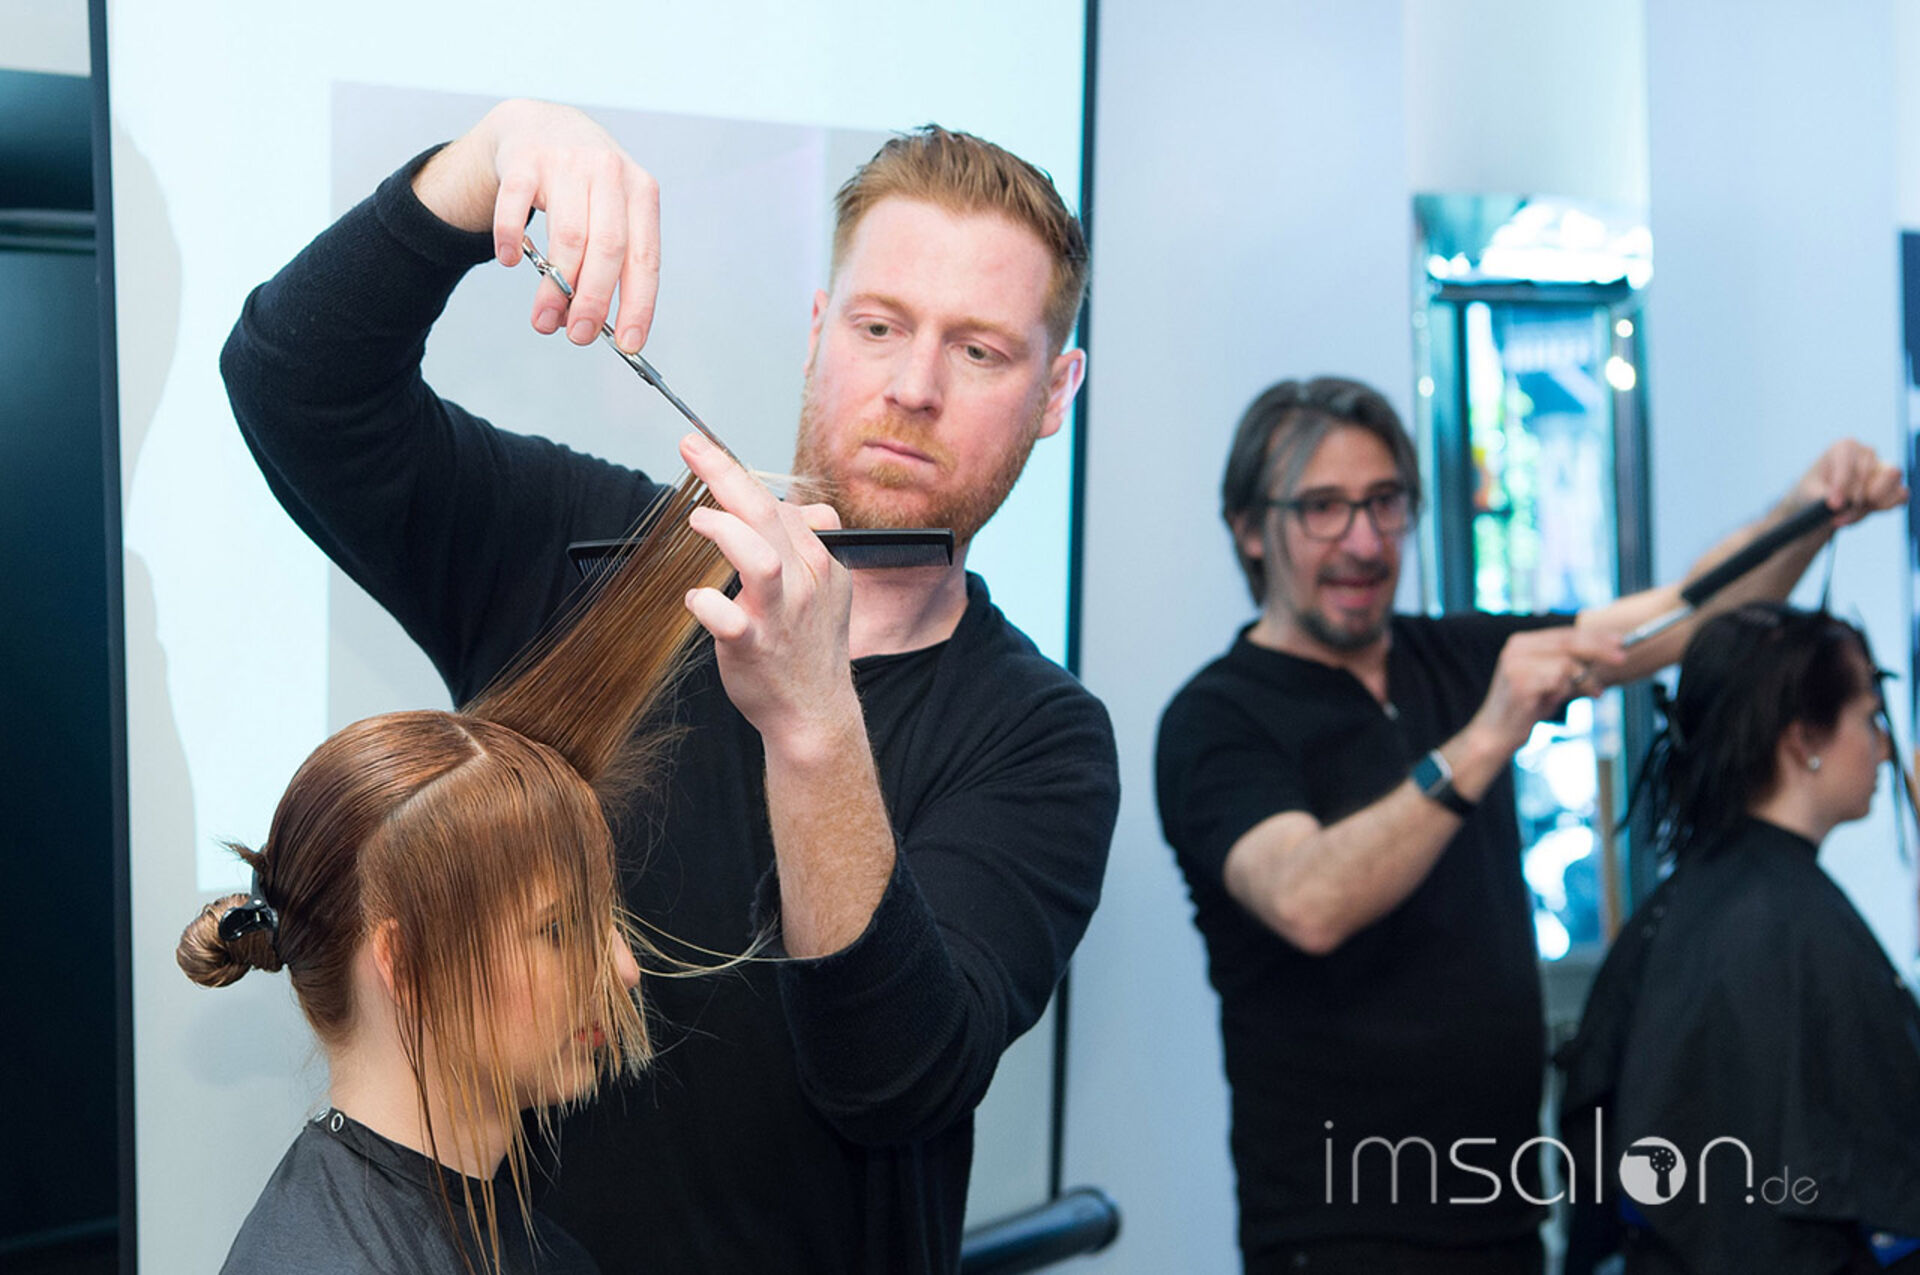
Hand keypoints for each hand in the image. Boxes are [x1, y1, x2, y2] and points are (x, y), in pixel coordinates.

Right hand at [413, 99, 660, 351]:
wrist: (539, 124)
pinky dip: (512, 239)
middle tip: (578, 336)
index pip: (646, 258)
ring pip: (567, 235)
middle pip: (608, 249)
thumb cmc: (583, 185)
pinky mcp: (525, 159)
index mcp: (641, 192)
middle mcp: (609, 172)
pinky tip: (511, 262)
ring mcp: (567, 161)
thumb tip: (584, 323)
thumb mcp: (609, 212)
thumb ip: (606, 264)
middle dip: (593, 301)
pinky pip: (516, 206)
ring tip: (543, 320)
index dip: (638, 304)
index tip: (628, 344)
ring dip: (554, 287)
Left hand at [678, 433, 858, 756]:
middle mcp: (805, 581)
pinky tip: (696, 599)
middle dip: (725, 473)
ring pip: (758, 558)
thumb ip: (807, 544)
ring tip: (698, 520)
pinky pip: (729, 619)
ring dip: (725, 532)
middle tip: (690, 448)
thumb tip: (789, 506)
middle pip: (767, 513)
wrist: (815, 712)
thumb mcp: (827, 588)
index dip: (739, 473)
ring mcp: (781, 614)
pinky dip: (708, 603)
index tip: (704, 450)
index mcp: (820, 561)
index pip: (780, 503)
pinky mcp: (755, 647)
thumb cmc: (810, 646)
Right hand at [1469, 627, 1626, 755]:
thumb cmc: (1525, 709)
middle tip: (1622, 657)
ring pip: (1566, 663)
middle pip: (1568, 642)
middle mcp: (1517, 649)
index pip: (1565, 634)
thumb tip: (1604, 657)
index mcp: (1522, 643)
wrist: (1496, 734)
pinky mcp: (1520, 683)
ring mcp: (1516, 665)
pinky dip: (1566, 691)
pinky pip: (1558, 680)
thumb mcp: (1549, 682)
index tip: (1617, 641)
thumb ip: (1569, 666)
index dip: (1594, 636)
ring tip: (1591, 692)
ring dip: (1583, 680)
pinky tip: (1559, 701)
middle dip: (1599, 649)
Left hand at [1793, 439, 1905, 527]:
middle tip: (1836, 516)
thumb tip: (1840, 503)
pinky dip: (1887, 505)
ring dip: (1872, 501)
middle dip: (1852, 500)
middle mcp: (1867, 452)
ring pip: (1891, 478)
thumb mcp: (1810, 492)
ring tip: (1851, 513)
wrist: (1820, 501)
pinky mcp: (1893, 486)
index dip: (1842, 486)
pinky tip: (1870, 511)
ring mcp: (1883, 467)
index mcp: (1844, 447)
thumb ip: (1822, 495)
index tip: (1834, 505)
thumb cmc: (1813, 491)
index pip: (1849, 464)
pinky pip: (1901, 494)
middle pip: (1867, 475)